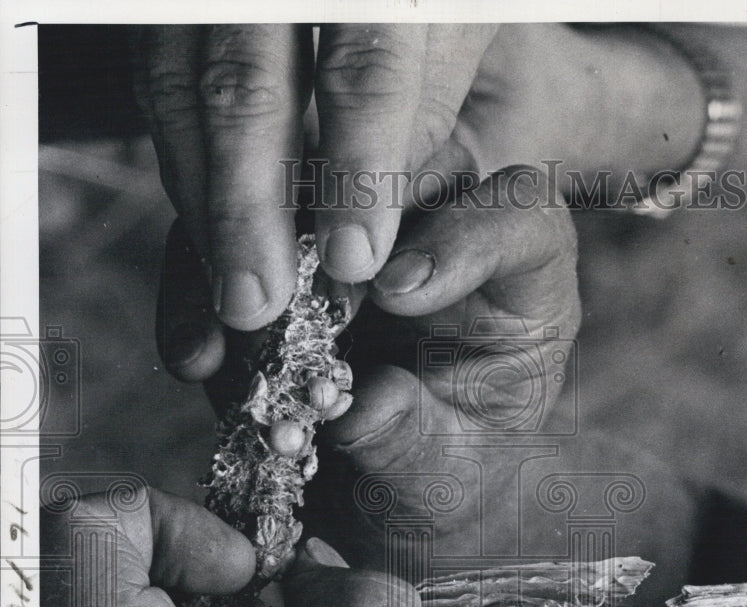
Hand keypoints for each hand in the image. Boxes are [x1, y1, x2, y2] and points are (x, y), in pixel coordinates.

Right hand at [133, 23, 497, 330]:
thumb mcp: (454, 30)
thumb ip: (417, 113)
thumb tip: (368, 231)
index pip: (363, 73)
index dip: (356, 174)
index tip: (353, 263)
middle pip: (245, 87)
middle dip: (247, 209)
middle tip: (258, 302)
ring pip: (177, 89)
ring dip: (201, 205)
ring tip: (230, 291)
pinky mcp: (170, 9)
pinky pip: (156, 83)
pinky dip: (182, 168)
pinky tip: (206, 233)